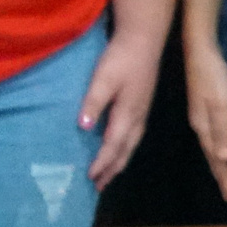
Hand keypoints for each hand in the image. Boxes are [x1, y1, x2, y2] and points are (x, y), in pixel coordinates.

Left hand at [80, 31, 161, 190]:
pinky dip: (124, 149)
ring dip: (119, 162)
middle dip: (111, 170)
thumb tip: (83, 128)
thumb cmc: (121, 58)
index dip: (101, 163)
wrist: (143, 39)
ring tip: (108, 174)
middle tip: (98, 186)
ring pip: (131, 145)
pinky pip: (133, 136)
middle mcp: (137, 118)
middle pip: (124, 151)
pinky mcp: (142, 105)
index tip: (90, 178)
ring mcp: (142, 112)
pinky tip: (119, 146)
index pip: (113, 146)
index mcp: (127, 114)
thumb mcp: (103, 78)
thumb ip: (93, 103)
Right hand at [185, 41, 226, 202]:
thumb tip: (224, 159)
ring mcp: (199, 114)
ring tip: (224, 174)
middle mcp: (199, 123)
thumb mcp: (221, 102)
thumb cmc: (213, 74)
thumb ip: (222, 130)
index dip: (224, 177)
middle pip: (211, 155)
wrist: (199, 48)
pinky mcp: (202, 104)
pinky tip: (218, 144)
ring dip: (217, 162)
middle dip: (220, 174)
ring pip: (210, 145)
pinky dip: (215, 146)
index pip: (215, 159)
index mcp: (204, 126)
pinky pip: (210, 134)